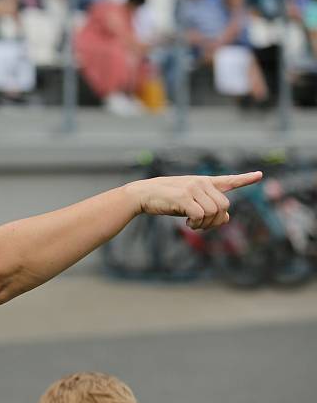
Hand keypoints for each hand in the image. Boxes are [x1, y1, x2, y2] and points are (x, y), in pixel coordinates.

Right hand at [126, 172, 262, 229]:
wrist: (142, 195)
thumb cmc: (165, 200)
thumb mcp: (189, 204)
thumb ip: (208, 208)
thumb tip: (227, 219)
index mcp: (203, 182)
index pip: (228, 180)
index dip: (245, 179)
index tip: (259, 175)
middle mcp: (201, 182)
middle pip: (224, 206)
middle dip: (216, 221)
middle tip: (202, 226)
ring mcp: (193, 188)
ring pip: (214, 212)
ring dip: (205, 225)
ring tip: (192, 225)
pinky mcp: (184, 196)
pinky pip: (200, 215)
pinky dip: (196, 225)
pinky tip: (187, 224)